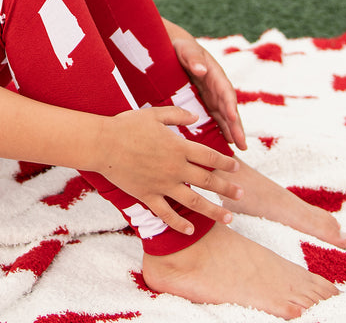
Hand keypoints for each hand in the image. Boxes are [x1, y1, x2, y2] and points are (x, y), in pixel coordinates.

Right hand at [96, 106, 242, 235]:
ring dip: (214, 211)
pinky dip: (180, 224)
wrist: (103, 144)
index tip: (236, 168)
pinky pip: (167, 214)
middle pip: (207, 181)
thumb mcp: (154, 114)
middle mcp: (175, 168)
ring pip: (194, 202)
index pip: (209, 156)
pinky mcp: (148, 196)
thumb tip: (197, 117)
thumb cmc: (127, 125)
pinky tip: (191, 230)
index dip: (225, 163)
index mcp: (178, 147)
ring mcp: (162, 185)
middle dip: (227, 189)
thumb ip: (177, 115)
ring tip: (229, 218)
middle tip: (241, 195)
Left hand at [166, 23, 246, 151]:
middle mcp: (217, 86)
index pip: (225, 91)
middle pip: (229, 108)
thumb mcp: (186, 50)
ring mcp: (213, 95)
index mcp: (215, 74)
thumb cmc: (182, 47)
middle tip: (242, 144)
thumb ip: (193, 58)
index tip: (232, 118)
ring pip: (225, 115)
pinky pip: (215, 116)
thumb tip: (201, 70)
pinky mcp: (206, 101)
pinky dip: (221, 128)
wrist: (177, 47)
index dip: (230, 105)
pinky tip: (225, 142)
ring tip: (240, 148)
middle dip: (236, 125)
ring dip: (232, 131)